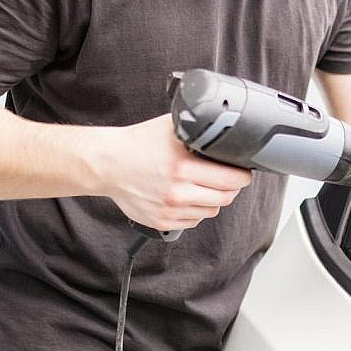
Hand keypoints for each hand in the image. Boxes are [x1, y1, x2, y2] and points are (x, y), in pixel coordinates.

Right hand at [98, 114, 251, 230]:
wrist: (108, 164)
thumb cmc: (138, 144)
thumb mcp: (172, 128)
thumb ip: (198, 131)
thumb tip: (224, 131)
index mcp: (183, 166)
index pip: (231, 179)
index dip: (241, 176)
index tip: (242, 172)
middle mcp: (178, 191)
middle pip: (225, 197)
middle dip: (231, 188)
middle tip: (227, 179)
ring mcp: (170, 209)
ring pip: (211, 211)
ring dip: (213, 200)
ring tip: (202, 187)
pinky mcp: (162, 221)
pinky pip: (193, 221)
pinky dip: (195, 211)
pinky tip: (187, 197)